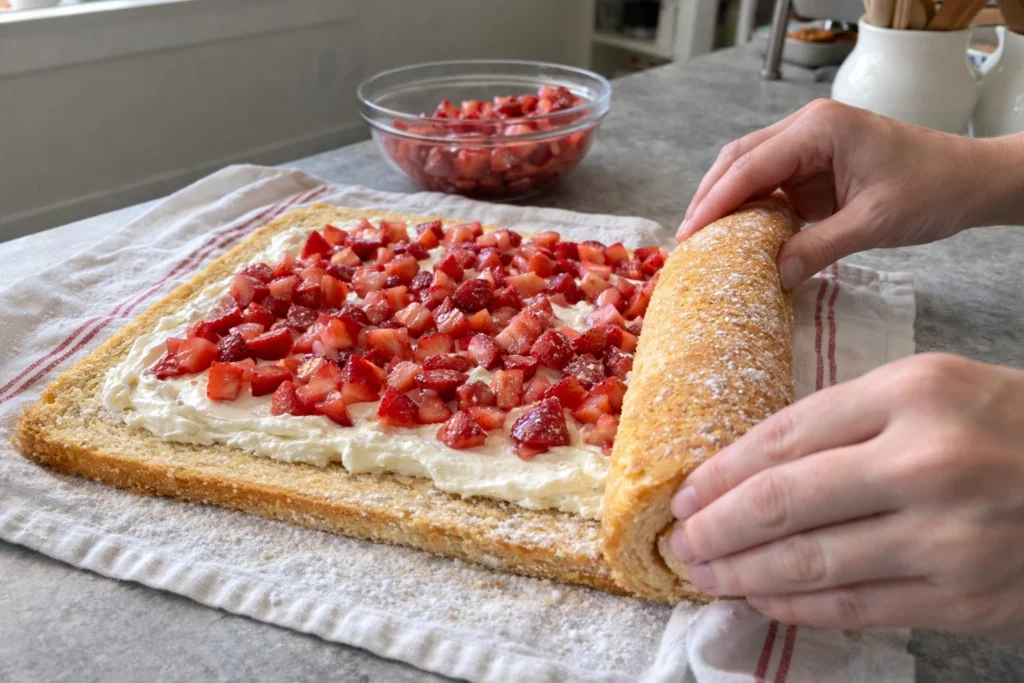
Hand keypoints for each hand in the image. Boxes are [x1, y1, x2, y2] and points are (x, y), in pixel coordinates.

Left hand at [668, 353, 1023, 636]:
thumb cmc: (1004, 428)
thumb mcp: (929, 392)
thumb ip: (846, 422)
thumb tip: (749, 469)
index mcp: (912, 393)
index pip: (784, 437)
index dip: (720, 472)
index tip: (684, 494)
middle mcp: (928, 462)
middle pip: (784, 502)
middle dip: (716, 528)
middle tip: (679, 542)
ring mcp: (949, 537)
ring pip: (811, 563)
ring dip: (741, 573)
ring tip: (703, 574)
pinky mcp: (965, 598)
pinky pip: (856, 607)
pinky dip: (796, 606)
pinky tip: (761, 597)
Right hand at [677, 100, 1023, 289]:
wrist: (970, 180)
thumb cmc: (932, 190)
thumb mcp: (873, 223)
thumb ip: (818, 248)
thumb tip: (771, 277)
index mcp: (819, 130)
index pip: (750, 166)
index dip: (715, 201)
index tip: (688, 234)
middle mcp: (807, 130)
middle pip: (738, 160)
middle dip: (709, 198)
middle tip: (687, 240)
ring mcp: (809, 147)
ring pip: (749, 170)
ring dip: (726, 203)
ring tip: (702, 240)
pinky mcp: (814, 167)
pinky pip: (770, 186)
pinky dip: (750, 210)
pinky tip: (736, 236)